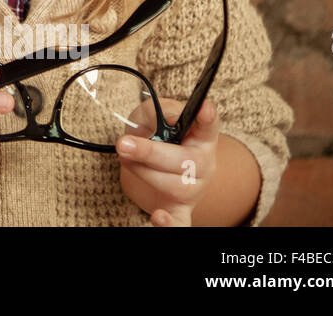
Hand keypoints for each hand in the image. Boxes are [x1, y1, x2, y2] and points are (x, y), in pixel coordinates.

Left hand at [117, 97, 218, 226]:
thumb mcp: (153, 114)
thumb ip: (159, 111)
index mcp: (201, 137)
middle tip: (123, 144)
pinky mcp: (180, 209)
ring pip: (173, 186)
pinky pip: (179, 223)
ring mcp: (193, 189)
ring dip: (141, 171)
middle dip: (150, 152)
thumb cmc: (156, 134)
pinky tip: (159, 219)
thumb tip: (169, 118)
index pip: (208, 125)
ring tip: (126, 158)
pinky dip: (170, 224)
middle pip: (185, 162)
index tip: (204, 108)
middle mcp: (204, 164)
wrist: (152, 164)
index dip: (207, 117)